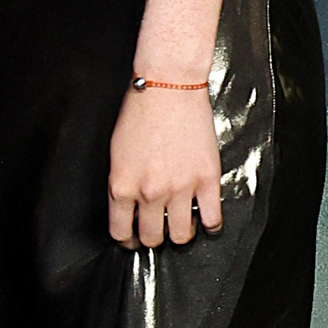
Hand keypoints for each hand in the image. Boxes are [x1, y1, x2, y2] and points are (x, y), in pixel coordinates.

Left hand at [108, 87, 219, 250]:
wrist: (168, 88)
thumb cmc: (140, 113)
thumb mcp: (117, 153)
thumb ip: (123, 183)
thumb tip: (129, 206)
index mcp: (122, 186)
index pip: (121, 231)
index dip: (126, 240)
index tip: (132, 239)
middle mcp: (149, 192)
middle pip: (151, 237)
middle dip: (153, 238)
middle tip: (157, 232)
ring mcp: (179, 188)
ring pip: (180, 235)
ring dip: (180, 235)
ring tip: (181, 226)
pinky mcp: (206, 180)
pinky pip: (211, 218)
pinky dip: (210, 226)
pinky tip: (207, 222)